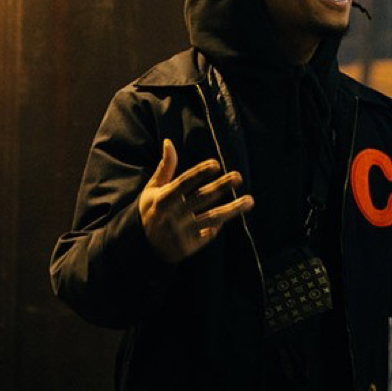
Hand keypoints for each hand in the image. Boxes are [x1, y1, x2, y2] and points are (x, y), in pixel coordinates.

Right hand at [139, 139, 253, 263]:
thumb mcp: (153, 190)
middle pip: (202, 198)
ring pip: (212, 218)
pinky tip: (229, 217)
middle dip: (221, 186)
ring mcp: (181, 232)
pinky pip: (209, 234)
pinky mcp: (188, 247)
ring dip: (232, 209)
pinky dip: (217, 226)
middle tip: (238, 176)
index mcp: (163, 198)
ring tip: (250, 200)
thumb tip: (169, 142)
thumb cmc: (150, 211)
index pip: (184, 182)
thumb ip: (165, 167)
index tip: (215, 164)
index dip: (199, 173)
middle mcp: (173, 215)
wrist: (141, 248)